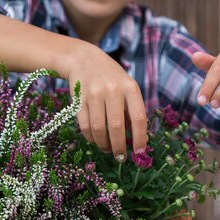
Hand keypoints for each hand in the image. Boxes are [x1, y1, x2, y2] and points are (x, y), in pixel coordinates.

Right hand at [63, 44, 147, 158]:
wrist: (84, 60)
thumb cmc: (111, 78)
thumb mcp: (126, 87)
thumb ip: (131, 110)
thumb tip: (136, 140)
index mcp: (130, 88)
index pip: (139, 118)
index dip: (140, 138)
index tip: (139, 152)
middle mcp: (112, 90)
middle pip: (117, 127)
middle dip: (119, 147)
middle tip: (121, 158)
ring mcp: (94, 95)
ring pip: (99, 129)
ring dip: (103, 144)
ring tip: (107, 149)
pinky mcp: (79, 100)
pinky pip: (85, 126)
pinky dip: (91, 138)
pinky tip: (95, 140)